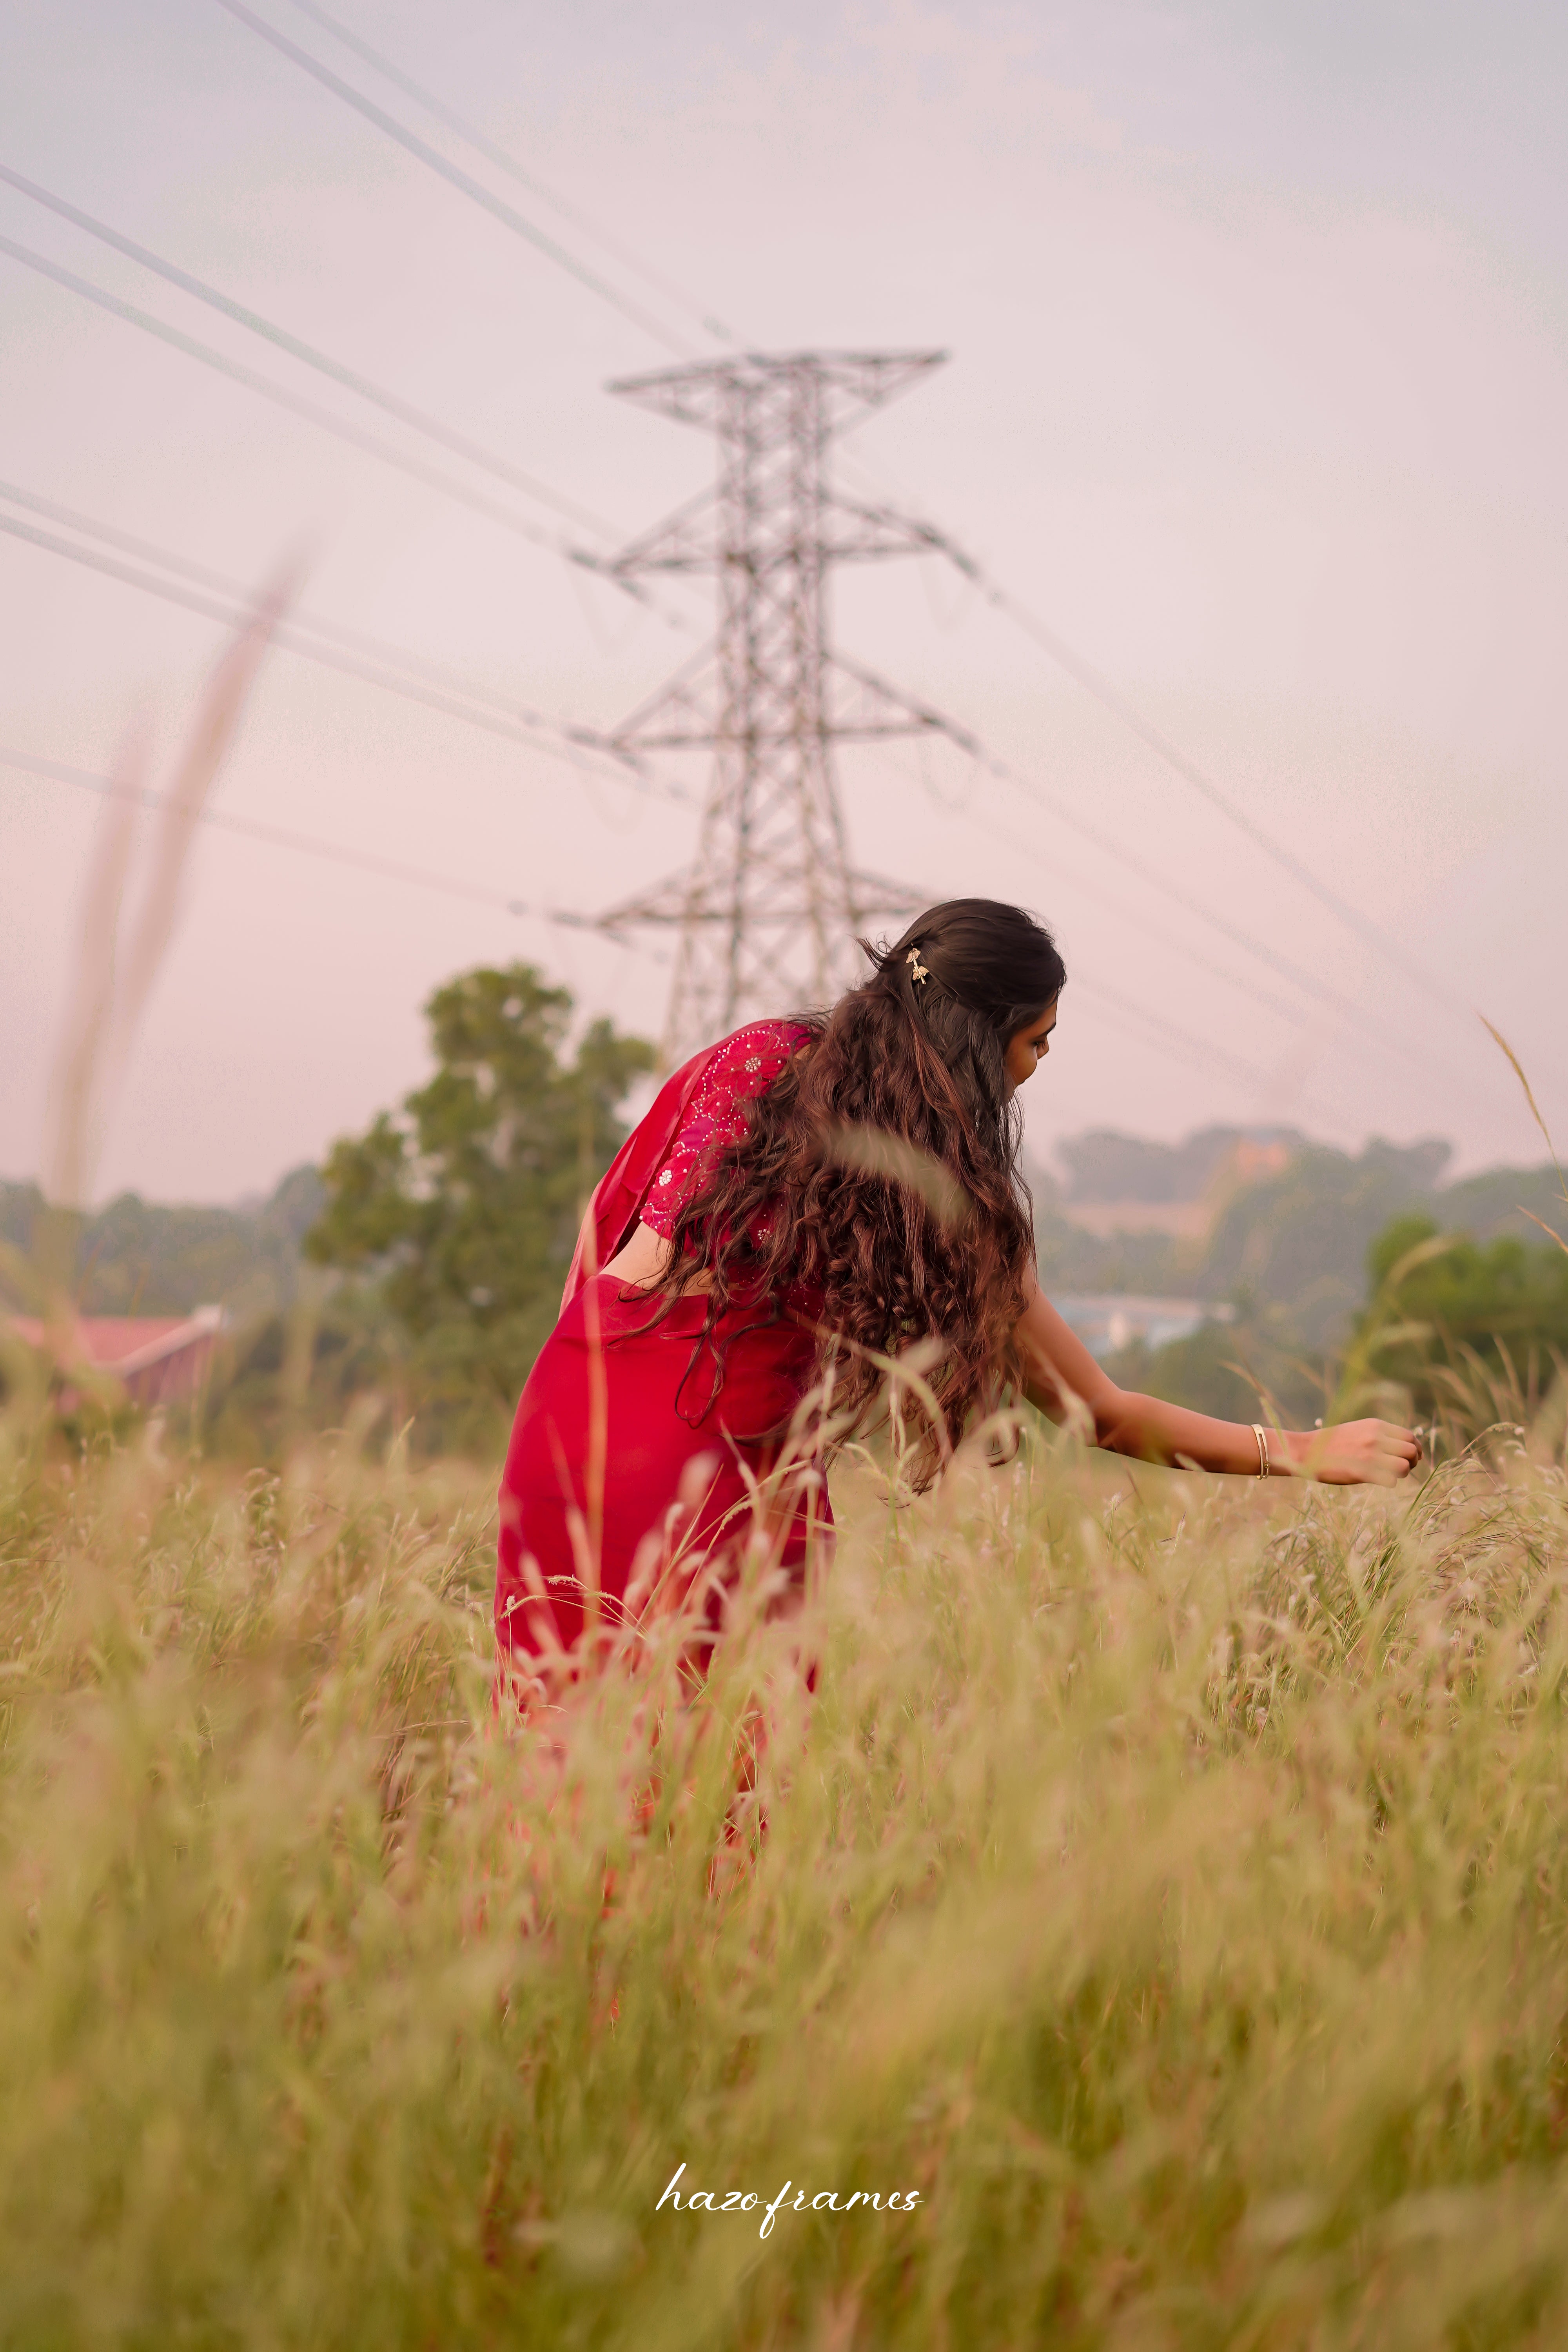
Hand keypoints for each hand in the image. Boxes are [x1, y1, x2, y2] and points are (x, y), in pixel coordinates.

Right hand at [1286, 1419, 1422, 1485]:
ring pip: (1405, 1466)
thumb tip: (1402, 1445)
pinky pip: (1391, 1480)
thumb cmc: (1332, 1442)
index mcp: (1376, 1426)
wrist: (1308, 1451)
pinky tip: (1379, 1480)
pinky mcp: (1364, 1472)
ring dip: (1402, 1473)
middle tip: (1404, 1467)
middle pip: (1411, 1451)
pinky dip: (1389, 1482)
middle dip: (1413, 1461)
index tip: (1412, 1457)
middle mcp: (1376, 1438)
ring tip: (1391, 1474)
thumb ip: (1380, 1434)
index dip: (1415, 1448)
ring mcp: (1370, 1455)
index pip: (1409, 1436)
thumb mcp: (1359, 1429)